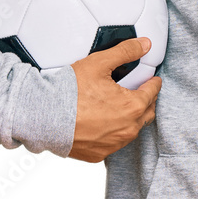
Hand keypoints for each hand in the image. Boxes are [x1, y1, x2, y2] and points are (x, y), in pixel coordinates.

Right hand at [68, 37, 161, 163]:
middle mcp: (128, 129)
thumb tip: (145, 44)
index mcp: (133, 106)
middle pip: (147, 112)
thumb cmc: (70, 91)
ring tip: (121, 105)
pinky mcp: (99, 154)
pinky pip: (113, 142)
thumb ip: (126, 52)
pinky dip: (113, 132)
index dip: (153, 83)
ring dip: (131, 118)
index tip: (152, 80)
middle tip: (139, 91)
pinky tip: (104, 122)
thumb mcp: (99, 63)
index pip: (153, 92)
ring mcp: (114, 144)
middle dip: (146, 100)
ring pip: (132, 130)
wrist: (44, 116)